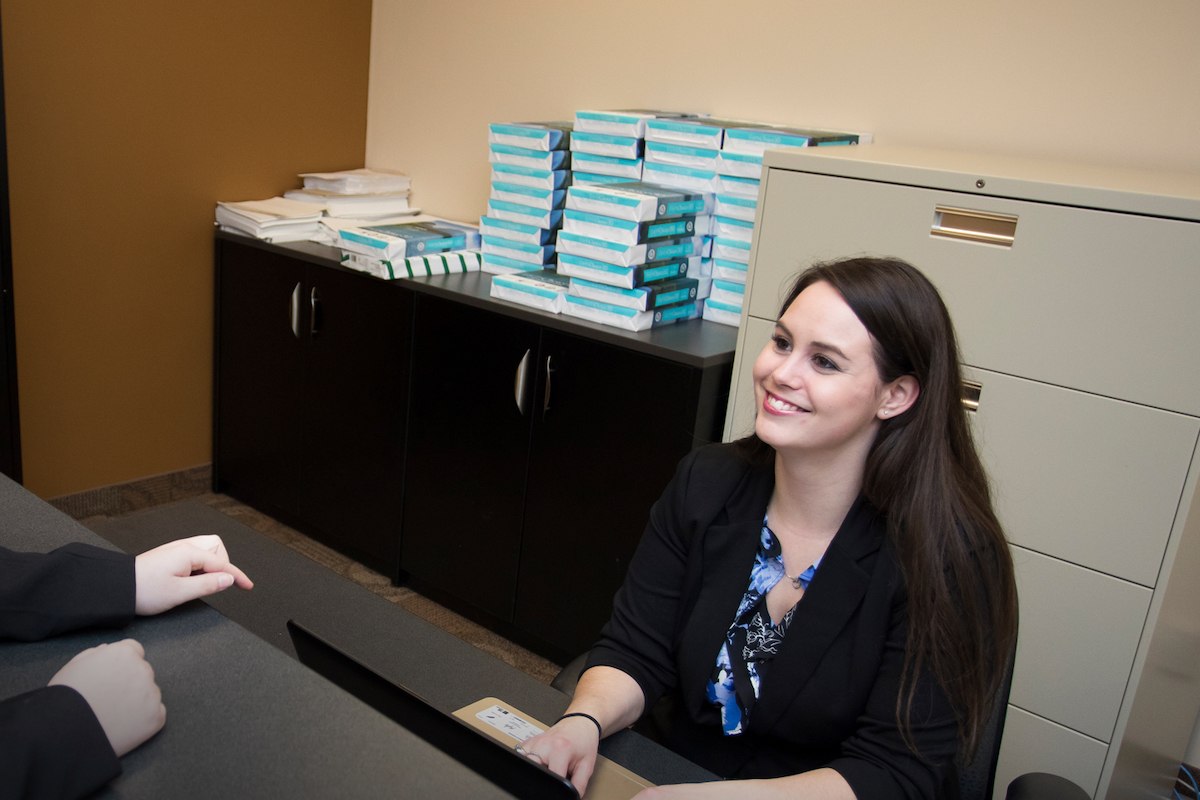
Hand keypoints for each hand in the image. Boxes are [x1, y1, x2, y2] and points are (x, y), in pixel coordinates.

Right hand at [48, 639, 165, 756]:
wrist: (64, 733)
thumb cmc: (65, 699)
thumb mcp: (74, 666)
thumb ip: (96, 653)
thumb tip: (107, 650)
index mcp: (124, 654)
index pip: (133, 651)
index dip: (121, 665)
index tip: (112, 677)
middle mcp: (142, 670)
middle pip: (142, 672)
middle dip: (129, 682)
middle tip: (109, 699)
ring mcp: (151, 694)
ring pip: (149, 693)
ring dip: (137, 700)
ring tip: (112, 715)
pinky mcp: (155, 717)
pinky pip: (155, 714)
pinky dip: (143, 720)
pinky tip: (123, 726)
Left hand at [134, 534, 252, 614]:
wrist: (117, 588)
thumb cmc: (143, 590)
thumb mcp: (180, 593)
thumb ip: (208, 585)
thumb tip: (228, 579)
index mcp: (188, 553)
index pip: (221, 564)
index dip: (236, 576)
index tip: (247, 586)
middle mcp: (183, 546)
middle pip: (217, 547)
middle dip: (222, 564)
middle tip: (217, 583)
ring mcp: (176, 549)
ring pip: (206, 549)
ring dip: (211, 564)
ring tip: (203, 582)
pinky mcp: (170, 555)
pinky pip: (194, 554)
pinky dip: (200, 565)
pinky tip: (191, 578)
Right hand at [518, 715, 601, 795]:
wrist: (579, 723)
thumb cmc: (583, 741)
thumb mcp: (586, 765)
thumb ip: (578, 785)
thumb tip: (571, 798)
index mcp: (559, 749)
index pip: (551, 778)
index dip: (556, 789)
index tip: (558, 790)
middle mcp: (543, 744)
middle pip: (534, 772)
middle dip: (543, 778)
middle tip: (554, 774)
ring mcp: (532, 742)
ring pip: (524, 765)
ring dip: (535, 770)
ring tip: (547, 766)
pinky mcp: (526, 743)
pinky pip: (521, 758)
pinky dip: (528, 763)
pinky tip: (539, 762)